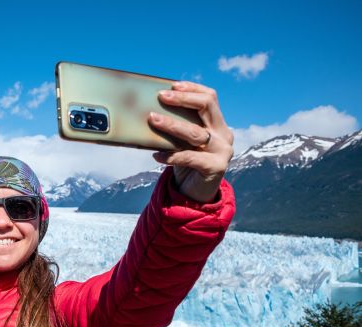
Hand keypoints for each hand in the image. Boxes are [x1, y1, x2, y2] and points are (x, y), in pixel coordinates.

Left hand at [148, 81, 233, 202]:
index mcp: (217, 123)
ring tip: (152, 119)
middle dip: (182, 99)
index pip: (210, 97)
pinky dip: (171, 156)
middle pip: (206, 107)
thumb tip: (149, 112)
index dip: (192, 88)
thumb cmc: (186, 163)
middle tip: (160, 97)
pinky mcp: (216, 168)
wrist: (196, 194)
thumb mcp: (182, 142)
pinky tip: (156, 155)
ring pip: (195, 132)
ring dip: (172, 124)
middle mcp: (224, 134)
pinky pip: (190, 158)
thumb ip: (176, 127)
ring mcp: (222, 151)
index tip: (172, 85)